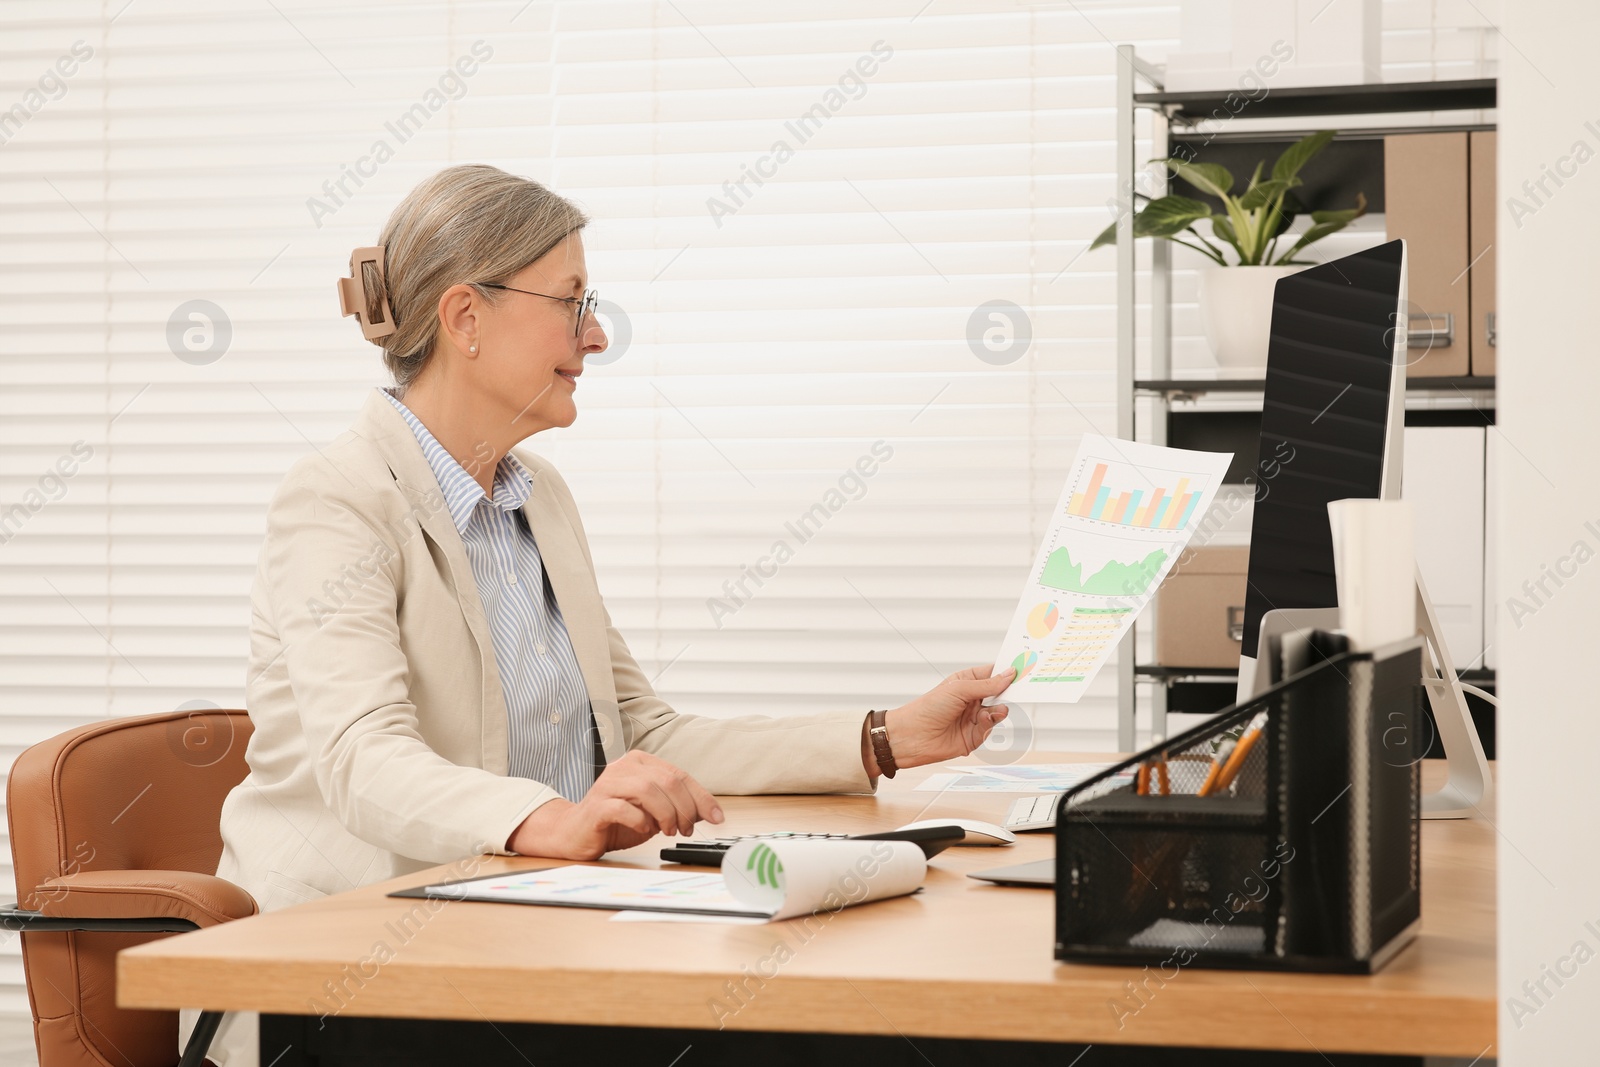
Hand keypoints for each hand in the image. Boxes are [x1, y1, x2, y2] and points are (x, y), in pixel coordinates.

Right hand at [507, 750, 723, 859]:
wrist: (574, 832)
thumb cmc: (615, 821)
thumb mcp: (653, 811)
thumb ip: (677, 806)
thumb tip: (710, 812)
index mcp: (640, 763)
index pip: (679, 775)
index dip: (702, 797)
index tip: (717, 817)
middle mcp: (624, 767)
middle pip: (667, 780)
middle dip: (685, 808)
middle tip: (687, 829)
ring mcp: (608, 784)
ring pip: (648, 790)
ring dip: (666, 814)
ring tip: (668, 831)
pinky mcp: (596, 805)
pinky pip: (624, 808)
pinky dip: (641, 821)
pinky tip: (644, 830)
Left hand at [873, 664, 1015, 773]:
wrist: (912, 737)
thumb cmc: (928, 707)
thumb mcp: (960, 689)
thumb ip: (987, 684)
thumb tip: (1009, 674)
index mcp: (967, 682)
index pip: (992, 674)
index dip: (1007, 672)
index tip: (1024, 668)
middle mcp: (972, 699)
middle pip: (999, 694)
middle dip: (1010, 692)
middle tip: (1023, 689)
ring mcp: (974, 718)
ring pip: (998, 712)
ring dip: (1000, 710)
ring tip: (998, 710)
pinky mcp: (974, 736)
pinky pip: (991, 728)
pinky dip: (991, 723)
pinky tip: (986, 720)